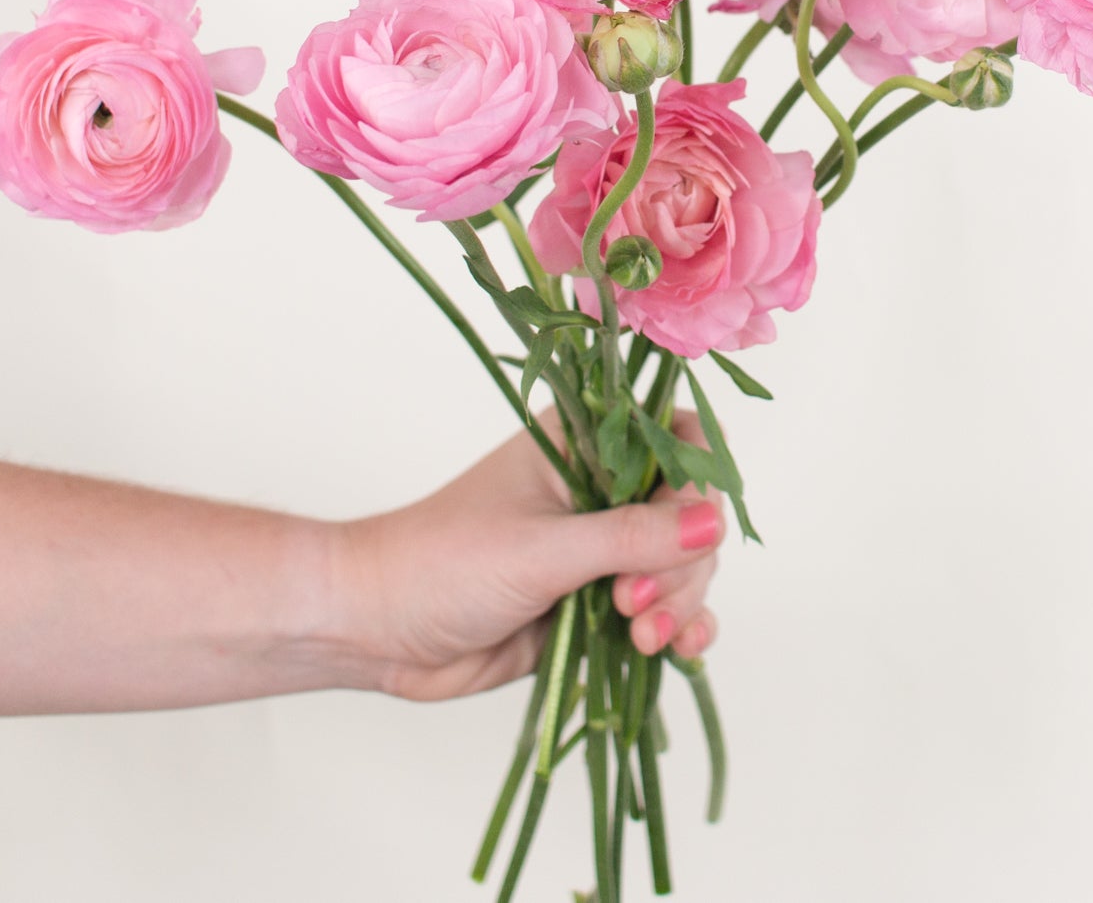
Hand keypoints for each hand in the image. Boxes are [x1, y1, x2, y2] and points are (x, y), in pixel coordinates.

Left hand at [322, 411, 723, 700]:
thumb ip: (631, 537)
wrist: (379, 629)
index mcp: (585, 444)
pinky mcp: (597, 605)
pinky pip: (663, 612)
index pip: (677, 440)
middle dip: (680, 565)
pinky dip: (681, 629)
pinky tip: (681, 650)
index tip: (683, 532)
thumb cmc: (442, 564)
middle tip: (631, 603)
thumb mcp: (542, 549)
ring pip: (682, 568)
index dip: (696, 484)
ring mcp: (601, 551)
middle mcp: (601, 490)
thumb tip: (714, 523)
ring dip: (681, 604)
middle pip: (689, 514)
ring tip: (642, 637)